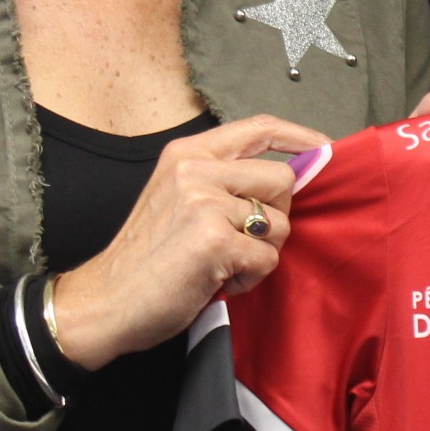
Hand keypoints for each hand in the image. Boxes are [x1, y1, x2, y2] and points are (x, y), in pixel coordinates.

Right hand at [47, 113, 326, 370]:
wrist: (105, 301)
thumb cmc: (146, 258)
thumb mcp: (176, 198)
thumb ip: (222, 181)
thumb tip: (289, 180)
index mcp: (187, 154)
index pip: (258, 128)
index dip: (299, 138)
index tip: (324, 150)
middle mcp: (196, 170)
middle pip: (283, 180)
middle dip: (277, 217)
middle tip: (245, 241)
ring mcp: (205, 203)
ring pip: (280, 223)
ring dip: (263, 252)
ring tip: (226, 265)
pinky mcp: (215, 241)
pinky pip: (267, 258)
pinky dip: (251, 278)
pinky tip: (221, 281)